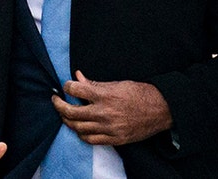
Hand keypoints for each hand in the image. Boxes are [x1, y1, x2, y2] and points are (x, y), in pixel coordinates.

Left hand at [52, 71, 172, 145]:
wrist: (161, 110)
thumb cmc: (141, 93)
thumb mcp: (118, 83)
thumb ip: (95, 83)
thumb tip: (78, 77)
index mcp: (105, 95)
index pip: (75, 90)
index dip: (67, 87)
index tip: (65, 86)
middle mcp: (104, 113)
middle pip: (71, 112)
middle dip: (59, 105)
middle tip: (56, 100)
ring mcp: (109, 128)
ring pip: (78, 128)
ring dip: (68, 120)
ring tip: (66, 114)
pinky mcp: (114, 139)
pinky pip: (90, 139)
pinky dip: (81, 133)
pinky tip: (79, 127)